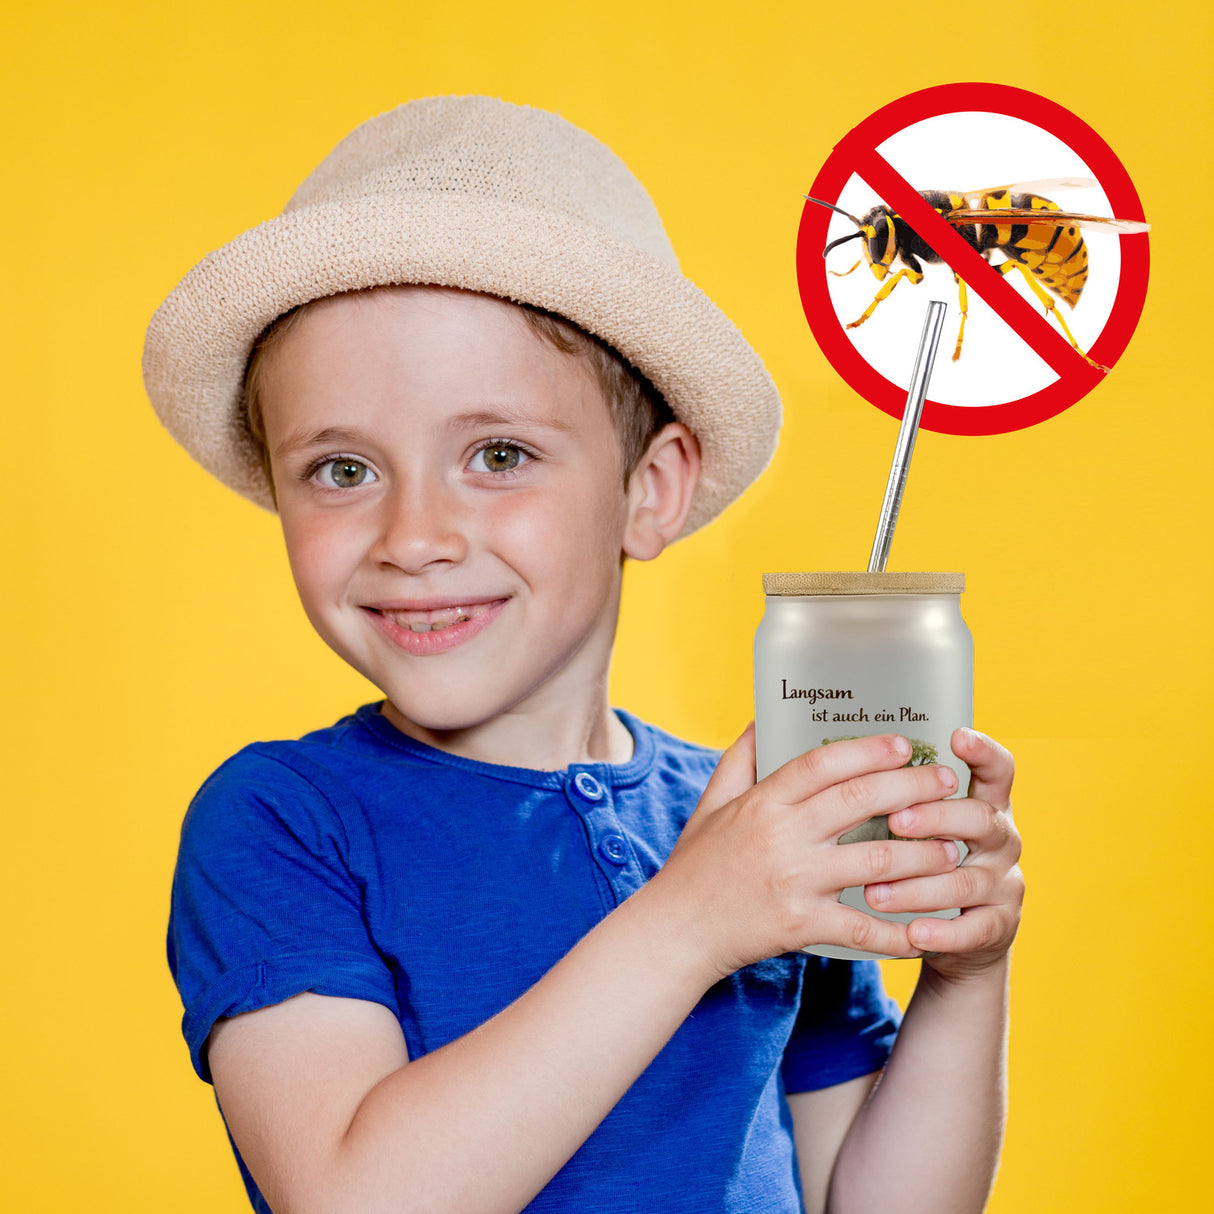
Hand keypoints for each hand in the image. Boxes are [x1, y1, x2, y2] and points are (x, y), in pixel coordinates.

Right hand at [650, 726, 966, 980]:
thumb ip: (741, 758)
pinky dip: (897, 932)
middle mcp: (781, 837)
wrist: (676, 932)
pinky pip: (861, 927)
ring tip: (951, 848)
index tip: (904, 745)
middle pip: (858, 802)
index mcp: (762, 802)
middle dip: (912, 788)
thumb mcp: (712, 802)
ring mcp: (794, 882)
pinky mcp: (801, 925)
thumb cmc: (696, 864)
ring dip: (922, 855)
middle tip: (946, 783)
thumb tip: (764, 715)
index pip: (822, 763)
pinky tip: (926, 930)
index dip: (868, 750)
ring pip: (875, 863)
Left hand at [866, 728, 1022, 980]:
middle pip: (980, 819)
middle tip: (896, 821)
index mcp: (986, 807)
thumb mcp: (929, 828)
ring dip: (919, 886)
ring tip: (874, 892)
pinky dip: (942, 932)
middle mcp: (1001, 841)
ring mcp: (1004, 885)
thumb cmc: (930, 865)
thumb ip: (906, 798)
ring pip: (966, 880)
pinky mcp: (998, 928)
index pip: (997, 771)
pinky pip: (973, 930)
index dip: (983, 752)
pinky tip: (913, 933)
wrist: (961, 936)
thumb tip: (856, 763)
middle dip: (936, 818)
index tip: (957, 735)